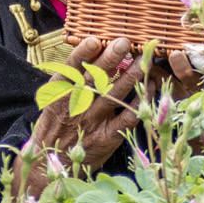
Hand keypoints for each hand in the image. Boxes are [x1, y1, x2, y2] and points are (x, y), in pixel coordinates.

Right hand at [24, 37, 146, 173]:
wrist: (53, 163)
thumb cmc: (57, 126)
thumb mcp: (54, 102)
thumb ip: (70, 80)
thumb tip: (92, 49)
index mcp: (59, 96)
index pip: (69, 71)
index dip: (81, 54)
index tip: (94, 40)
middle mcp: (75, 108)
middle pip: (94, 79)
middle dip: (110, 59)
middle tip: (124, 42)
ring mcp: (93, 123)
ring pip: (115, 95)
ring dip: (131, 76)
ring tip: (143, 60)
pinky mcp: (108, 137)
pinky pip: (128, 116)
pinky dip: (141, 101)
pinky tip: (150, 87)